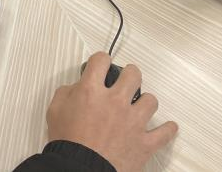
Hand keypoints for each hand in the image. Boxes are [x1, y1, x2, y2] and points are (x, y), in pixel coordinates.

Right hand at [46, 52, 177, 171]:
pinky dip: (167, 129)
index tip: (101, 64)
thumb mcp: (54, 110)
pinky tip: (167, 127)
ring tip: (138, 107)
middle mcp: (116, 101)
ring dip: (144, 102)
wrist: (80, 168)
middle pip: (133, 74)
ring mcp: (133, 121)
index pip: (101, 60)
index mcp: (91, 91)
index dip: (101, 60)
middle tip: (125, 81)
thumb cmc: (67, 141)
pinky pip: (165, 132)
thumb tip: (76, 87)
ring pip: (151, 100)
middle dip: (129, 74)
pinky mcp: (144, 142)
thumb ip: (66, 93)